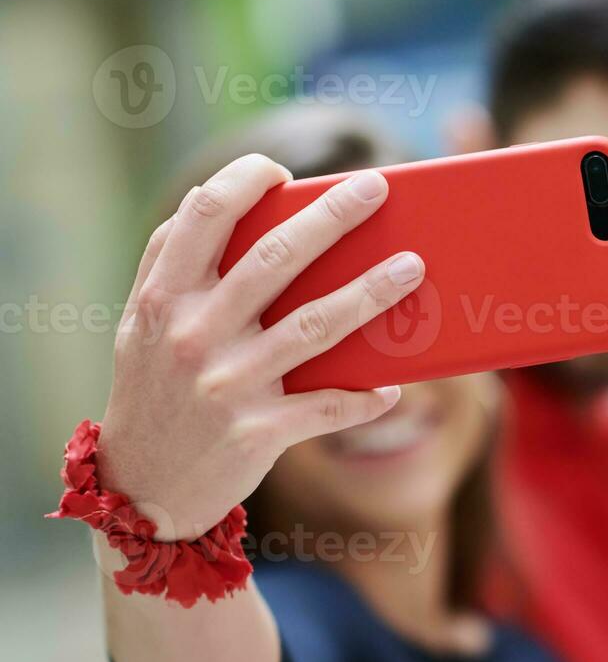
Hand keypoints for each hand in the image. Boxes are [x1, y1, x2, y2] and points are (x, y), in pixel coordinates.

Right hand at [97, 154, 423, 540]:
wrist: (140, 493)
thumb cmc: (153, 389)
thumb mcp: (141, 326)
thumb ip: (171, 267)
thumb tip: (221, 198)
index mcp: (163, 299)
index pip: (203, 215)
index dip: (245, 181)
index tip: (283, 169)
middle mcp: (193, 335)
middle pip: (275, 258)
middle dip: (333, 217)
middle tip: (377, 187)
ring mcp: (227, 384)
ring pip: (316, 325)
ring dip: (371, 293)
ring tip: (413, 267)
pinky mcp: (258, 432)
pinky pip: (328, 405)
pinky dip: (364, 396)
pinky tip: (393, 383)